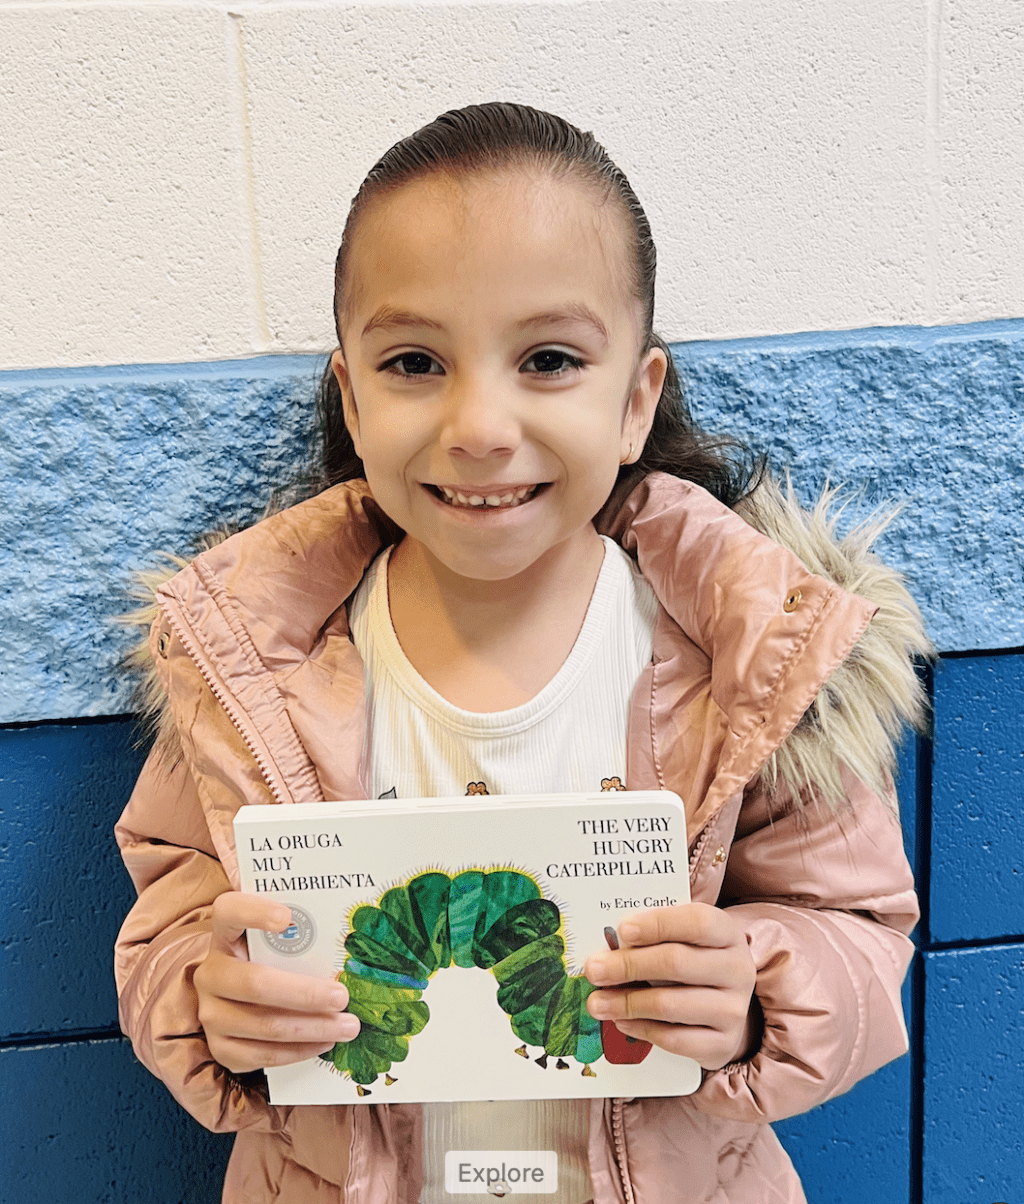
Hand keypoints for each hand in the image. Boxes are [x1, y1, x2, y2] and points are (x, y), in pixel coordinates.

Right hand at [194, 891, 359, 1073]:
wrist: (238, 1000)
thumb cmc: (271, 960)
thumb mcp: (280, 941)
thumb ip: (302, 934)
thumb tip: (350, 940)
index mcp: (225, 934)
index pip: (229, 911)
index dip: (254, 913)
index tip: (286, 918)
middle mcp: (211, 973)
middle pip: (256, 983)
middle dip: (305, 993)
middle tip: (342, 997)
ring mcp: (210, 1013)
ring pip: (264, 1025)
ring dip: (312, 1028)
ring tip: (347, 1026)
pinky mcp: (219, 1047)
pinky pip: (260, 1055)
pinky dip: (297, 1051)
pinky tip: (324, 1042)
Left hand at [583, 902, 759, 1070]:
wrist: (726, 1006)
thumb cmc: (694, 962)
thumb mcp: (685, 939)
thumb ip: (655, 934)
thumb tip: (608, 941)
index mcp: (727, 934)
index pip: (697, 922)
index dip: (658, 924)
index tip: (623, 930)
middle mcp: (737, 970)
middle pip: (677, 963)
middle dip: (628, 965)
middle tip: (594, 970)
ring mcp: (733, 1010)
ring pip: (670, 1005)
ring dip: (627, 1003)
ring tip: (597, 1002)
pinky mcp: (723, 1044)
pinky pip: (674, 1040)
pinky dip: (642, 1030)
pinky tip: (622, 1021)